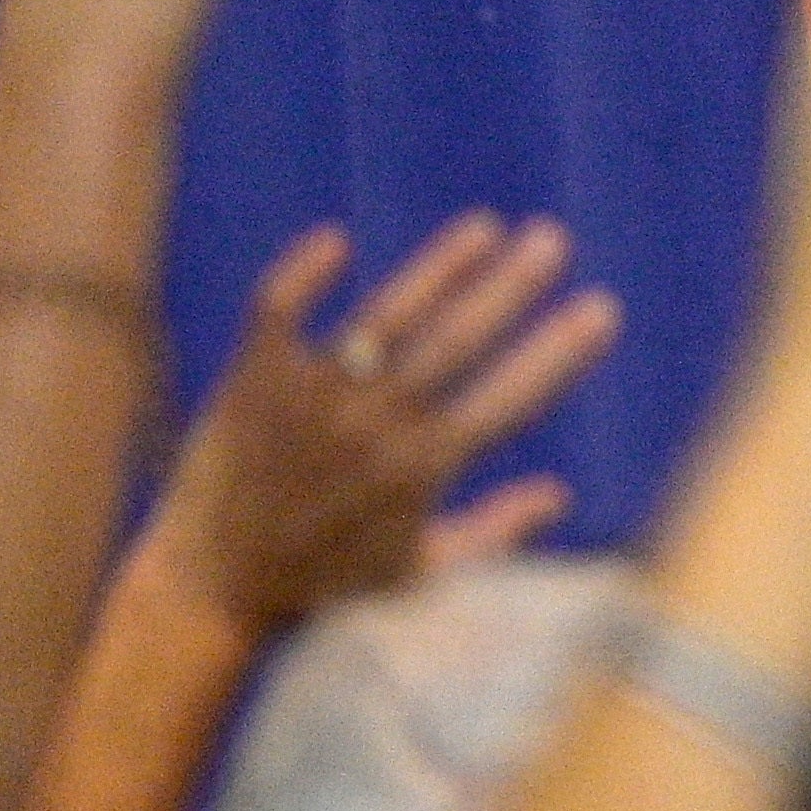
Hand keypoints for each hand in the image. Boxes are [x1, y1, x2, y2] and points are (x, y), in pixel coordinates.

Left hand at [147, 216, 615, 637]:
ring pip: (385, 318)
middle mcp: (371, 427)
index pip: (508, 400)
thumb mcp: (420, 574)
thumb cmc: (323, 585)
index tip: (601, 308)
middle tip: (552, 239)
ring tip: (486, 225)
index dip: (558, 352)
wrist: (209, 585)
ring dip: (439, 267)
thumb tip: (561, 494)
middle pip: (454, 343)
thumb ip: (494, 532)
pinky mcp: (254, 380)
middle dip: (510, 288)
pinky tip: (338, 239)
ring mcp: (310, 398)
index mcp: (420, 471)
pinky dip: (303, 273)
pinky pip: (279, 311)